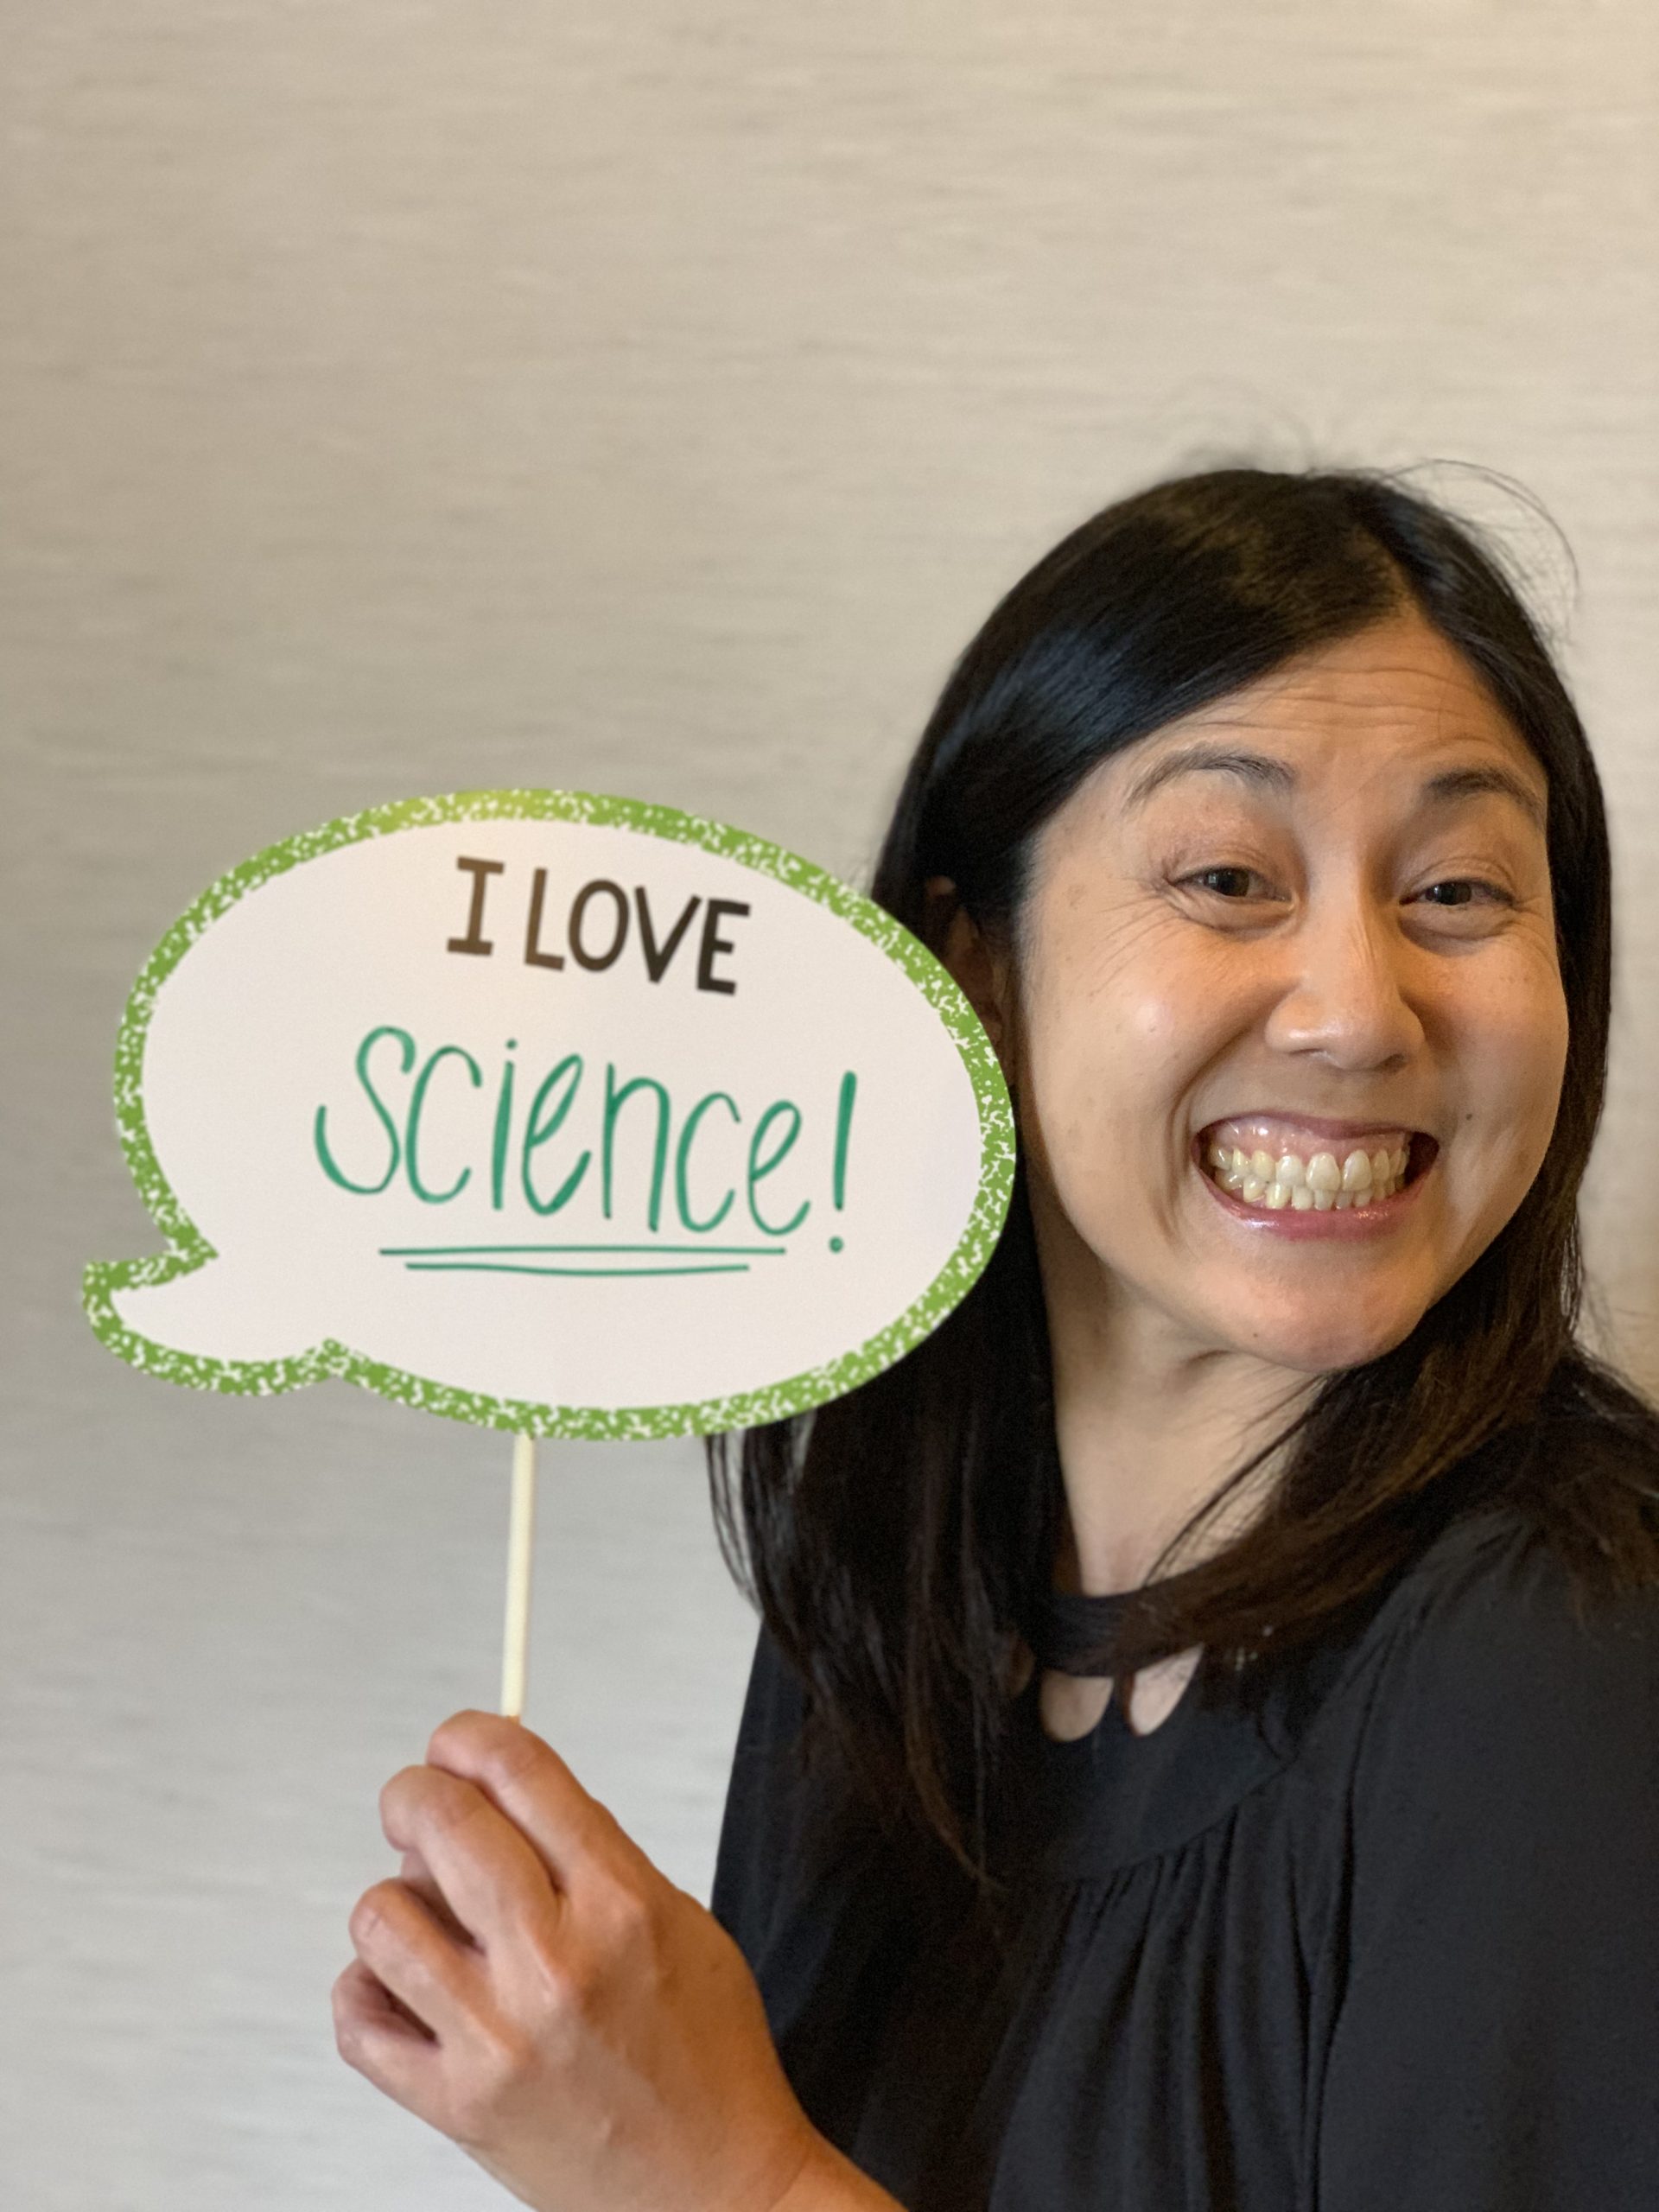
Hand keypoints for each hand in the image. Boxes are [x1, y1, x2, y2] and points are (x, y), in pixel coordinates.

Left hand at [332, 1710, 828, 2211]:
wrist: (715, 2194)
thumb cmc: (705, 2058)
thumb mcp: (679, 1921)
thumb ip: (591, 1852)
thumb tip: (498, 1785)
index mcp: (624, 1905)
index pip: (520, 1773)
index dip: (471, 1735)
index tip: (456, 1738)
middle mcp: (556, 1965)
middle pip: (442, 1823)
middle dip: (416, 1794)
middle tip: (419, 1803)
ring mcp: (498, 2038)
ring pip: (382, 1914)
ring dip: (396, 1898)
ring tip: (427, 1914)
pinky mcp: (456, 2106)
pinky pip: (358, 2019)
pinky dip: (367, 1988)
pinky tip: (405, 1984)